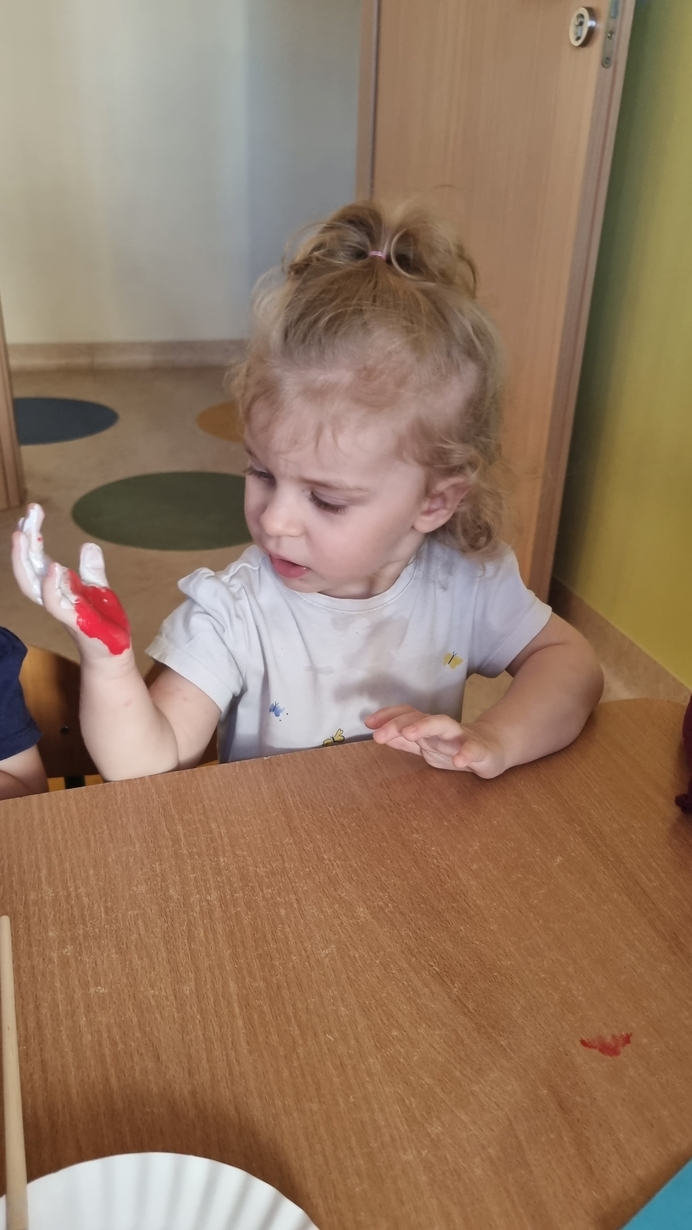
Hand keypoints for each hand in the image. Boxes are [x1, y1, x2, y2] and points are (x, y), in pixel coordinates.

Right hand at [12, 504, 130, 658]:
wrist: (116, 651)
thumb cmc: (104, 623)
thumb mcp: (98, 589)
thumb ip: (91, 569)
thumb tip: (87, 545)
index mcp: (57, 588)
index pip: (36, 559)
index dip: (31, 538)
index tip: (32, 513)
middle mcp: (53, 597)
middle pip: (28, 568)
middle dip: (23, 543)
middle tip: (26, 515)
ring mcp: (61, 610)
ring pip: (33, 586)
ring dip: (26, 561)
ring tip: (24, 535)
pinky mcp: (74, 621)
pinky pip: (56, 605)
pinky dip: (51, 587)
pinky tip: (53, 567)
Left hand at [365, 705, 509, 777]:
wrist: (494, 749)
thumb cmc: (454, 747)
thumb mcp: (426, 746)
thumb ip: (404, 742)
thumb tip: (378, 734)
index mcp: (427, 728)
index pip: (406, 715)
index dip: (387, 716)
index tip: (368, 723)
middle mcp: (441, 728)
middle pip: (420, 718)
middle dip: (399, 723)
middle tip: (379, 734)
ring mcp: (461, 737)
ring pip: (443, 725)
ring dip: (425, 727)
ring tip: (409, 734)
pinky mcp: (480, 750)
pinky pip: (473, 750)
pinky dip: (466, 753)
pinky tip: (458, 761)